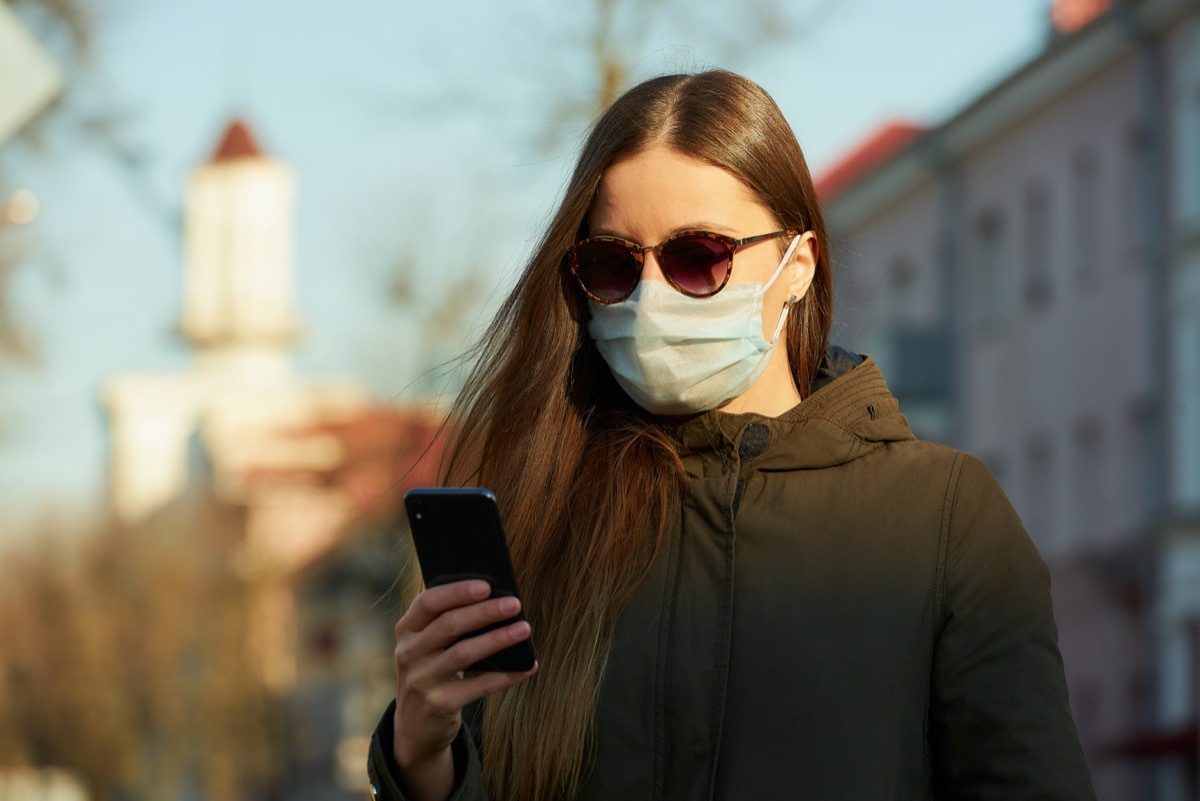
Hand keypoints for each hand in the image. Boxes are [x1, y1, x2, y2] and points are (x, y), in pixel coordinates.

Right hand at [392, 579, 537, 800]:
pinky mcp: (440, 704)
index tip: (487, 585)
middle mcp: (410, 653)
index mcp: (407, 630)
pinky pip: (479, 687)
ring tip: (525, 629)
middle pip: (449, 625)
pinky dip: (506, 676)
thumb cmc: (432, 670)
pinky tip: (527, 666)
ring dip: (498, 639)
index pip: (427, 602)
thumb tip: (496, 599)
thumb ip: (448, 622)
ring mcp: (422, 680)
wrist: (415, 726)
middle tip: (515, 603)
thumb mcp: (427, 645)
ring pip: (464, 653)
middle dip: (484, 612)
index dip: (457, 592)